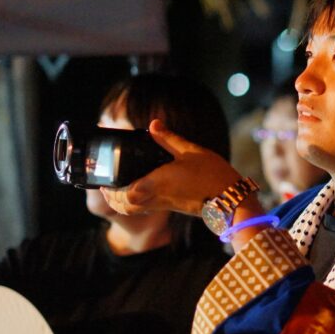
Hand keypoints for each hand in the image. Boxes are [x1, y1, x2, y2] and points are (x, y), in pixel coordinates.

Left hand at [101, 119, 240, 216]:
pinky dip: (135, 203)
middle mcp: (157, 196)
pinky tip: (139, 190)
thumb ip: (169, 138)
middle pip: (124, 205)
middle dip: (112, 198)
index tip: (104, 179)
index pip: (124, 192)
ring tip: (118, 188)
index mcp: (157, 182)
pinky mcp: (172, 207)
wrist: (230, 199)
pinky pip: (145, 207)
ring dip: (122, 202)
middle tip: (107, 184)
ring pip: (134, 209)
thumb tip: (153, 124)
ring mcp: (164, 204)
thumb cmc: (212, 175)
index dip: (110, 189)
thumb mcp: (190, 150)